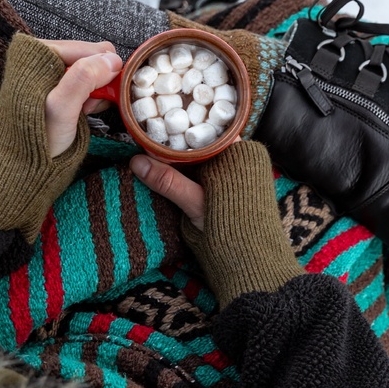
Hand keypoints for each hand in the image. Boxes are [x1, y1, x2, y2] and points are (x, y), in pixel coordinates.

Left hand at [40, 39, 121, 157]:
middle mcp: (41, 56)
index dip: (103, 70)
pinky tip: (83, 111)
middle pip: (91, 58)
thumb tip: (112, 60)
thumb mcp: (61, 108)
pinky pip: (85, 83)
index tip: (104, 92)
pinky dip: (90, 97)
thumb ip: (84, 79)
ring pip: (91, 71)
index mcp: (36, 52)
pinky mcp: (55, 87)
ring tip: (85, 110)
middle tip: (90, 104)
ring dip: (95, 91)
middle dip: (98, 81)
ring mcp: (50, 72)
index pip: (87, 48)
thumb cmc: (36, 139)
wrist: (23, 165)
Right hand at [132, 139, 301, 306]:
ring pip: (200, 156)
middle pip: (199, 143)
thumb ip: (167, 181)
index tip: (152, 127)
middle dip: (175, 144)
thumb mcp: (195, 203)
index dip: (177, 128)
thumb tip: (136, 161)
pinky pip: (204, 169)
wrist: (251, 260)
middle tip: (144, 139)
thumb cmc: (231, 228)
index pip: (203, 130)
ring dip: (178, 159)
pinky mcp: (228, 184)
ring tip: (149, 153)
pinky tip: (166, 172)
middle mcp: (239, 155)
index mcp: (237, 151)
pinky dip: (186, 171)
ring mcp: (235, 169)